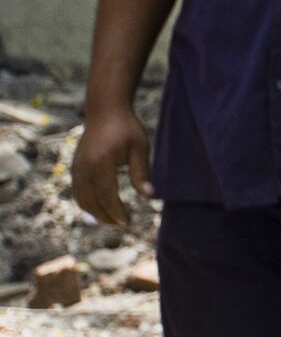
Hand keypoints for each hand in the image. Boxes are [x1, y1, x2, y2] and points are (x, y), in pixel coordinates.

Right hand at [70, 103, 154, 227]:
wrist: (105, 111)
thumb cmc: (126, 128)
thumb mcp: (140, 148)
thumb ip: (142, 172)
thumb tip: (149, 196)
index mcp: (101, 163)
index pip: (107, 196)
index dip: (116, 212)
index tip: (127, 222)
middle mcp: (84, 168)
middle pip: (91, 202)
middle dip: (106, 216)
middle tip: (122, 225)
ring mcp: (76, 168)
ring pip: (81, 199)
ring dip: (95, 212)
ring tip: (112, 219)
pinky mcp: (74, 167)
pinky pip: (77, 191)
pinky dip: (87, 203)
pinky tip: (100, 207)